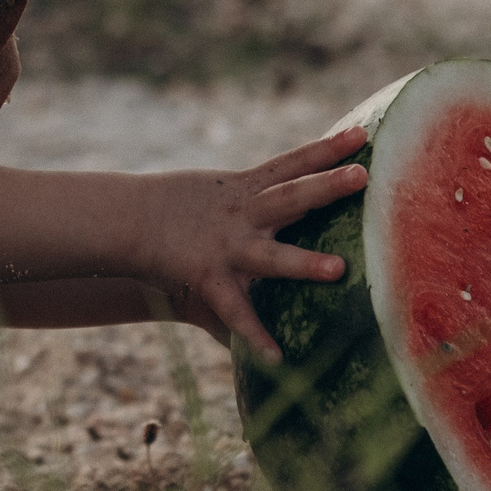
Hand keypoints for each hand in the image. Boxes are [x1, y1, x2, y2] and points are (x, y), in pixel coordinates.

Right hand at [130, 126, 367, 363]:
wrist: (127, 223)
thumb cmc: (175, 208)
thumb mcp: (217, 193)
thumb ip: (255, 196)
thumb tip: (293, 192)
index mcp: (244, 189)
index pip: (293, 162)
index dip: (327, 147)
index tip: (361, 134)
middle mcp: (242, 214)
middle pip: (292, 196)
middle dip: (326, 187)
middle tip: (362, 175)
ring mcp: (227, 247)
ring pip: (272, 256)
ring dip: (304, 263)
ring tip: (339, 270)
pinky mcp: (209, 277)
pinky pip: (235, 311)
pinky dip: (254, 335)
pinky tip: (276, 357)